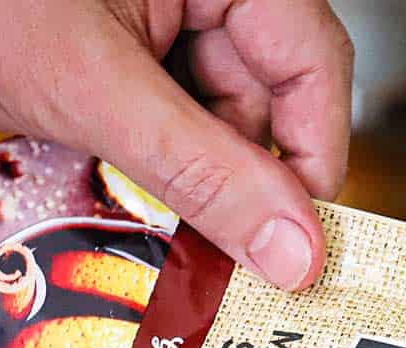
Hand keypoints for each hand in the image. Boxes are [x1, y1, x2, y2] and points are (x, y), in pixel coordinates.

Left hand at [0, 0, 352, 289]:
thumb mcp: (93, 88)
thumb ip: (202, 169)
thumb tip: (292, 249)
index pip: (312, 64)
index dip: (312, 160)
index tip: (297, 246)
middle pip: (262, 101)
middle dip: (240, 185)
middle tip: (227, 265)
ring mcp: (153, 15)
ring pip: (209, 121)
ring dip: (189, 186)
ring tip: (158, 232)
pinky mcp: (112, 49)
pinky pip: (158, 121)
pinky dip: (147, 170)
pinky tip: (124, 200)